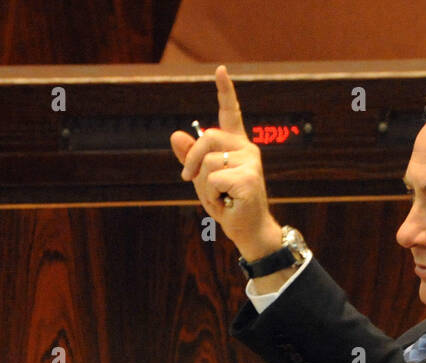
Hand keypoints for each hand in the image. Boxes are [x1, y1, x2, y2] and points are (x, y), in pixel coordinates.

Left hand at [169, 66, 282, 260]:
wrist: (248, 230)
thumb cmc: (228, 203)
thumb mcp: (203, 179)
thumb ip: (191, 157)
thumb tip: (175, 135)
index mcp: (237, 144)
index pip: (230, 113)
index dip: (225, 91)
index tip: (220, 70)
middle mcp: (247, 148)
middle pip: (208, 137)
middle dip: (192, 160)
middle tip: (189, 180)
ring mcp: (251, 163)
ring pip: (207, 163)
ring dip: (203, 187)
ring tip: (219, 197)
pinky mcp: (249, 179)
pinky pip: (212, 181)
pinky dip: (211, 197)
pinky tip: (226, 204)